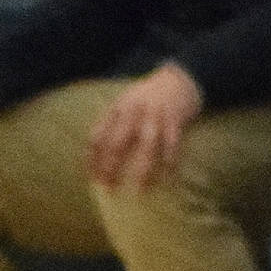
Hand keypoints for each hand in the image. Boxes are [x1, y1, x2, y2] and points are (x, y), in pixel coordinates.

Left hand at [85, 63, 201, 189]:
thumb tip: (93, 156)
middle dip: (112, 166)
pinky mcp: (175, 119)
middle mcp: (135, 111)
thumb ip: (110, 124)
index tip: (92, 179)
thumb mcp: (125, 104)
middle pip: (119, 142)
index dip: (93, 158)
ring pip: (147, 145)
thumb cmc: (147, 98)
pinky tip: (168, 178)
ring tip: (139, 191)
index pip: (99, 135)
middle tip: (109, 188)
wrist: (178, 79)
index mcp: (118, 108)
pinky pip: (172, 143)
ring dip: (143, 169)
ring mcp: (156, 115)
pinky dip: (170, 161)